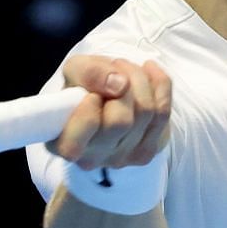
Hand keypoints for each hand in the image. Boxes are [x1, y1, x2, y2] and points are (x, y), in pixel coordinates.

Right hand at [49, 55, 171, 169]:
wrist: (105, 99)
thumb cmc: (83, 88)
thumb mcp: (74, 70)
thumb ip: (88, 72)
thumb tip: (119, 84)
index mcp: (62, 142)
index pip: (79, 136)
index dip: (89, 109)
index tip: (92, 94)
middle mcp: (90, 158)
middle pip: (120, 121)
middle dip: (123, 82)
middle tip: (115, 68)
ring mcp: (120, 159)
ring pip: (146, 113)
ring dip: (139, 79)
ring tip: (127, 70)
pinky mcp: (144, 153)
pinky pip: (163, 113)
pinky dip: (160, 85)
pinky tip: (149, 72)